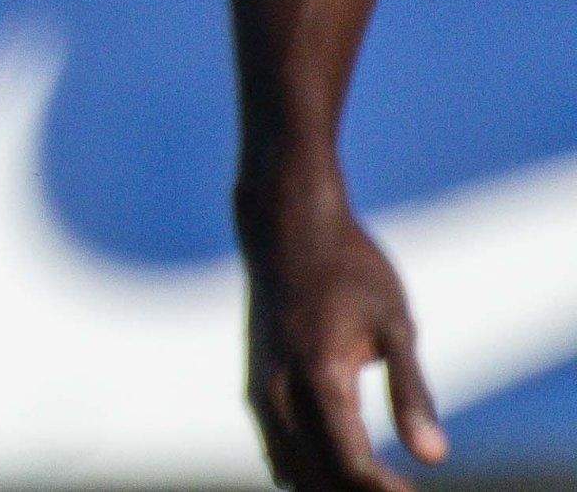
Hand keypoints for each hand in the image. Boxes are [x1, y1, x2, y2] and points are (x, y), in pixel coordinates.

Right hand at [245, 176, 446, 491]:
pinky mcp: (257, 384)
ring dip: (330, 484)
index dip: (385, 491)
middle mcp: (281, 389)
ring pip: (292, 466)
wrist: (286, 227)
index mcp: (321, 375)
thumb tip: (435, 458)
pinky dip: (306, 469)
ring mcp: (262, 388)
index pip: (351, 462)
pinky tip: (330, 472)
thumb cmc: (352, 271)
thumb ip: (411, 393)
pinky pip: (277, 446)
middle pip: (319, 473)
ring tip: (375, 485)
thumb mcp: (396, 325)